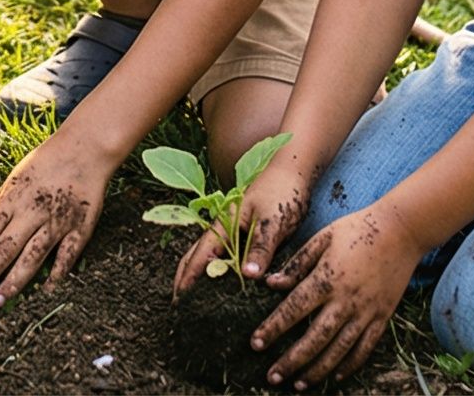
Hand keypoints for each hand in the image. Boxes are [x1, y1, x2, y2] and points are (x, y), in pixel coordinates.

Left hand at [0, 132, 109, 307]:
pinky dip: (57, 273)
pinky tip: (44, 291)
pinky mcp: (80, 228)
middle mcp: (33, 212)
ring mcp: (58, 222)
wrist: (85, 149)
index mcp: (14, 198)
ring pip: (32, 256)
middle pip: (5, 249)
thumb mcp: (14, 179)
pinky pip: (67, 255)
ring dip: (12, 282)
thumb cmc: (44, 164)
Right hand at [174, 156, 310, 292]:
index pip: (202, 254)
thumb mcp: (273, 221)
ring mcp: (235, 230)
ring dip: (201, 274)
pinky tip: (223, 283)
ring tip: (194, 297)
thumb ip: (261, 247)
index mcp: (226, 224)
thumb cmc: (282, 191)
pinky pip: (229, 255)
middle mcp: (226, 228)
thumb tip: (248, 275)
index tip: (180, 296)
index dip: (190, 275)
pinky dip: (221, 270)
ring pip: (212, 255)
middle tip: (179, 303)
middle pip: (198, 254)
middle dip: (186, 276)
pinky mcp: (247, 233)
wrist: (293, 171)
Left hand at [255, 202, 424, 387]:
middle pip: (314, 338)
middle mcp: (345, 300)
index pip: (293, 309)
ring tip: (298, 384)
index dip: (273, 328)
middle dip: (291, 360)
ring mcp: (366, 311)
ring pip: (339, 349)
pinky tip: (335, 376)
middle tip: (272, 377)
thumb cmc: (357, 229)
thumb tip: (271, 283)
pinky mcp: (382, 316)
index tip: (256, 344)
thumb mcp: (322, 238)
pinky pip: (365, 347)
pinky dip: (350, 365)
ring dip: (317, 370)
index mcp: (326, 278)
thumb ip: (296, 263)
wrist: (401, 230)